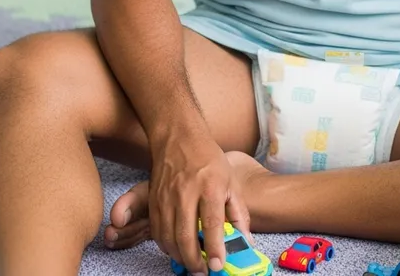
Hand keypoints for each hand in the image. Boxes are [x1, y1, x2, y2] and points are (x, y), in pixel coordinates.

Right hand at [148, 124, 250, 274]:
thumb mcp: (232, 181)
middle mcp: (187, 192)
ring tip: (192, 264)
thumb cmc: (209, 159)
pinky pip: (157, 231)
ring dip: (180, 257)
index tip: (218, 265)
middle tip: (203, 272)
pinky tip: (176, 249)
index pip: (212, 224)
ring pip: (169, 238)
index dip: (215, 249)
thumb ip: (239, 213)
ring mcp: (167, 197)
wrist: (179, 138)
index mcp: (210, 186)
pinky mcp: (153, 200)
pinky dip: (166, 246)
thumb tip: (246, 241)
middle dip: (194, 261)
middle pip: (186, 236)